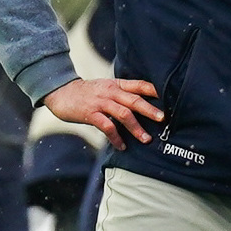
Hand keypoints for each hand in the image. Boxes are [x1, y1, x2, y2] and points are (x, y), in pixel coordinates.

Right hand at [43, 78, 162, 150]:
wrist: (60, 92)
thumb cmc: (86, 93)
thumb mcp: (105, 87)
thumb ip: (121, 93)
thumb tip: (142, 105)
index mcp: (116, 85)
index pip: (139, 85)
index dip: (154, 91)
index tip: (169, 98)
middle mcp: (111, 92)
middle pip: (135, 100)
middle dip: (150, 110)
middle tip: (164, 119)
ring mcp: (101, 103)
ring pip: (123, 114)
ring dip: (136, 127)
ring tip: (146, 139)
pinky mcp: (91, 114)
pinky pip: (107, 127)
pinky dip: (116, 137)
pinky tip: (121, 146)